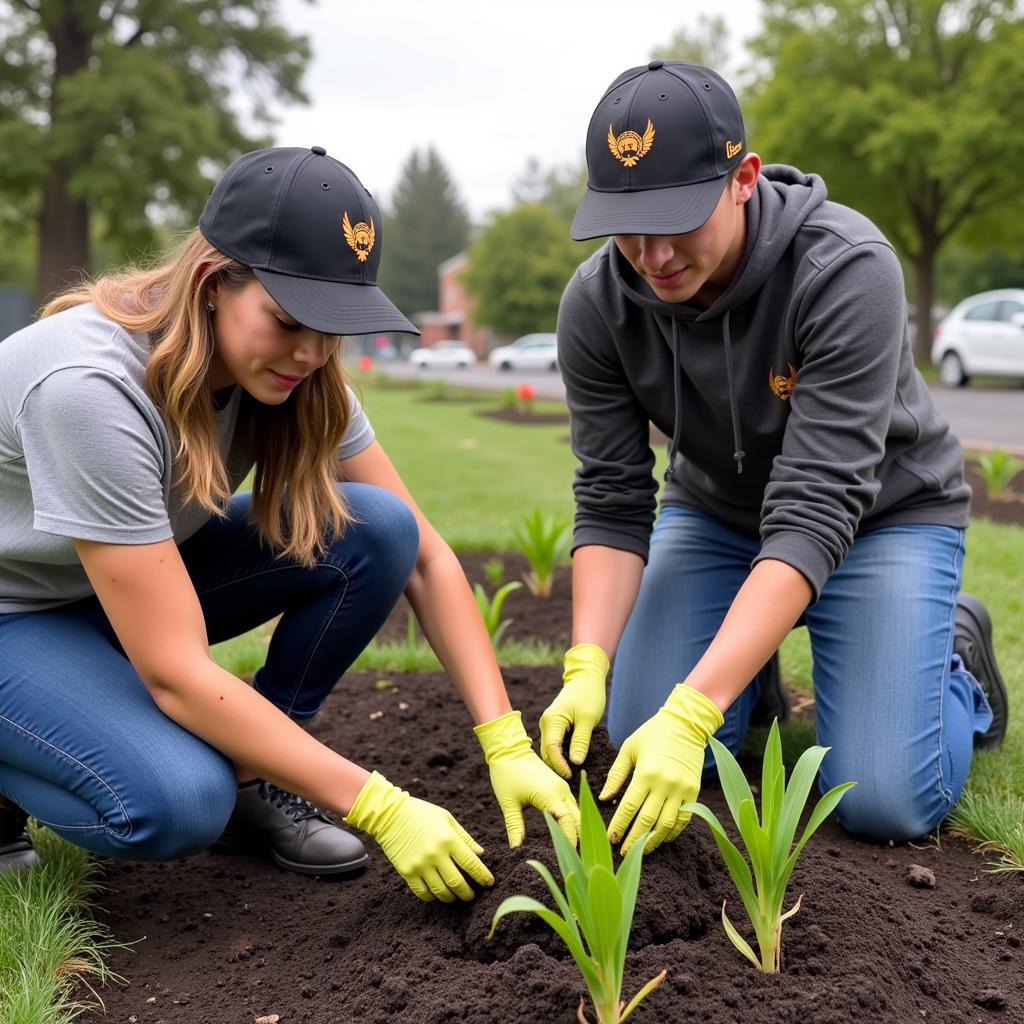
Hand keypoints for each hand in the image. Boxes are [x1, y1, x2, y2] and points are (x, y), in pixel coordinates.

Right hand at [344, 771, 493, 901]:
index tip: (490, 883)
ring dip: (452, 897)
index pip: (471, 863)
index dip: (483, 876)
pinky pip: (423, 893)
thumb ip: (465, 838)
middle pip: (457, 883)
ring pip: (441, 892)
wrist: (390, 814)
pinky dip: (432, 897)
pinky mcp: (406, 872)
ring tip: (456, 895)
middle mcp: (435, 854)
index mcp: (448, 838)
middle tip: (472, 895)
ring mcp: (419, 865)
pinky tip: (437, 893)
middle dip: (468, 892)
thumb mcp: (447, 819)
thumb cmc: (422, 813)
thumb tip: (481, 855)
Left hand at [475, 710, 579, 846]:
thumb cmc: (506, 774)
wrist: (509, 749)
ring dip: (576, 829)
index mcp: (550, 795)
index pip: (568, 823)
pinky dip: (572, 819)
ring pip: (577, 812)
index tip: (566, 859)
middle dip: (577, 838)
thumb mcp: (509, 802)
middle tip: (574, 861)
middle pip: (577, 819)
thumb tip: (515, 849)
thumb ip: (515, 826)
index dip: (570, 841)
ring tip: (572, 851)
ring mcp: (562, 786)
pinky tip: (567, 832)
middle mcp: (561, 790)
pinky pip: (571, 805)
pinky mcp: (560, 785)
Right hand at [539, 642, 609, 778]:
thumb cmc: (589, 695)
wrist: (586, 677)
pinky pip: (555, 744)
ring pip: (550, 749)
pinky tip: (571, 763)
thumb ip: (581, 741)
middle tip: (571, 781)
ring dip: (559, 762)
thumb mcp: (588, 719)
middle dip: (557, 767)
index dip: (560, 765)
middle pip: (547, 752)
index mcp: (552, 721)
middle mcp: (546, 723)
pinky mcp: (555, 725)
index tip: (572, 776)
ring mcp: (549, 724)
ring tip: (572, 775)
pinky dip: (561, 754)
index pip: (552, 750)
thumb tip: (575, 762)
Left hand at [600, 684, 723, 855]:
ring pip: (666, 824)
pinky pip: (684, 819)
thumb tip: (604, 798)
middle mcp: (665, 783)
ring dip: (652, 840)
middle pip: (647, 820)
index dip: (619, 825)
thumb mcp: (629, 748)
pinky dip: (673, 832)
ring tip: (640, 850)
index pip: (629, 807)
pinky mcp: (694, 791)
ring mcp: (682, 789)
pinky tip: (661, 837)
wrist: (686, 724)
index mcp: (646, 772)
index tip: (610, 838)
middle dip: (633, 839)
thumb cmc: (652, 734)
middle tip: (622, 851)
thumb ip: (616, 774)